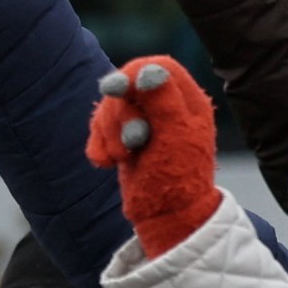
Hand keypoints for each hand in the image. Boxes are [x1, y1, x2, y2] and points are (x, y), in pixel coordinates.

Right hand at [86, 55, 222, 259]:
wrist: (165, 220)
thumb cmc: (178, 181)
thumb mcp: (175, 138)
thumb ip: (164, 101)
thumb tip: (150, 70)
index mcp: (188, 103)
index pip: (159, 68)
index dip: (135, 74)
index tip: (117, 90)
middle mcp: (166, 109)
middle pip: (128, 85)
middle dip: (119, 113)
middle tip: (130, 143)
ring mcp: (144, 123)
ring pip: (110, 106)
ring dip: (107, 132)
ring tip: (120, 159)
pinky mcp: (124, 140)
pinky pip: (99, 128)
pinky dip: (99, 145)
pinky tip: (107, 164)